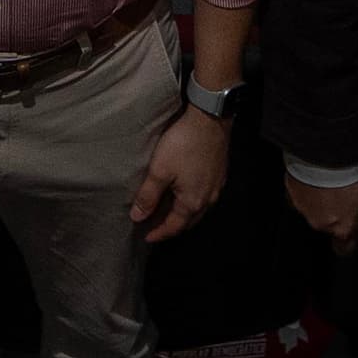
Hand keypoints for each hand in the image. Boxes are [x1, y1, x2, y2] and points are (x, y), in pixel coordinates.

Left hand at [131, 105, 231, 244]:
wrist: (209, 119)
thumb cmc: (183, 144)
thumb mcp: (159, 170)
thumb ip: (148, 196)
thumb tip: (137, 217)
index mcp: (192, 202)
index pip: (174, 226)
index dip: (159, 233)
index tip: (147, 237)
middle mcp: (208, 199)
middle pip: (189, 221)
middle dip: (173, 226)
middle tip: (157, 227)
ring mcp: (217, 186)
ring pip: (199, 209)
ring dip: (184, 214)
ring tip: (169, 211)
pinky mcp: (220, 173)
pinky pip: (206, 196)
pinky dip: (193, 200)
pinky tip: (185, 192)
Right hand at [285, 166, 357, 252]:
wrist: (327, 152)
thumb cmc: (351, 171)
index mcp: (344, 227)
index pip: (345, 249)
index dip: (347, 242)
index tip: (349, 234)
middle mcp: (322, 224)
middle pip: (328, 225)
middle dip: (334, 211)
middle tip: (340, 191)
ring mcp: (304, 210)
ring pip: (313, 210)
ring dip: (319, 199)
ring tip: (327, 179)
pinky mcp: (291, 194)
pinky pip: (299, 196)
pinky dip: (305, 189)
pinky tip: (313, 176)